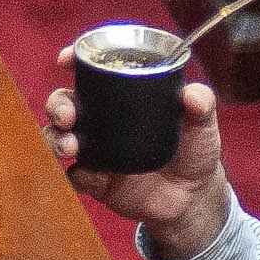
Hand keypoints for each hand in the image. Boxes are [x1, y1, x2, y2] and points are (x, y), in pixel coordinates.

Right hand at [44, 63, 232, 249]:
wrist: (192, 199)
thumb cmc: (194, 153)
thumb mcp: (203, 126)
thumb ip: (202, 107)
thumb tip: (194, 95)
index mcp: (123, 98)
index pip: (93, 73)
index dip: (75, 62)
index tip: (66, 60)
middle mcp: (102, 120)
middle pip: (66, 103)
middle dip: (58, 105)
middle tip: (66, 115)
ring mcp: (96, 150)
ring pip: (60, 137)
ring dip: (56, 138)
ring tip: (70, 146)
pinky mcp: (95, 180)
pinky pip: (74, 176)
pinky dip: (73, 175)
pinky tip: (85, 176)